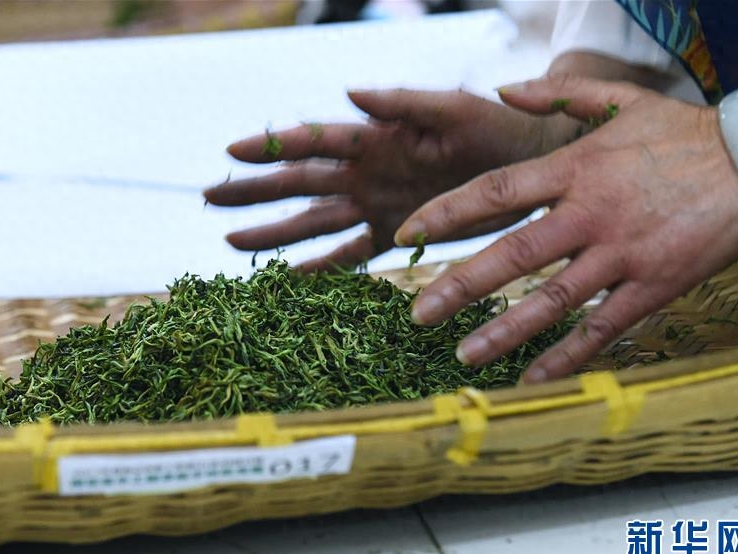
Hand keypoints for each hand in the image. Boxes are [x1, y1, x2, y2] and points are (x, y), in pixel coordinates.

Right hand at [204, 89, 553, 271]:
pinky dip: (322, 267)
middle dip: (255, 191)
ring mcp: (377, 205)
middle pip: (300, 184)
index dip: (274, 147)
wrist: (528, 164)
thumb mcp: (453, 108)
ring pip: (314, 222)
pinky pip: (350, 255)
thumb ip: (404, 102)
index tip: (231, 150)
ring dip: (274, 231)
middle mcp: (367, 172)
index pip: (314, 142)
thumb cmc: (495, 126)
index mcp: (375, 139)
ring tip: (231, 239)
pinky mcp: (395, 234)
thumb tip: (349, 92)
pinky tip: (291, 276)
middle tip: (209, 195)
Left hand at [396, 74, 737, 381]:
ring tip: (462, 354)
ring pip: (552, 300)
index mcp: (574, 168)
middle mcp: (590, 213)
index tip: (407, 235)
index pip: (494, 193)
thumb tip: (502, 89)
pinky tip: (534, 378)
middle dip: (459, 286)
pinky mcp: (655, 285)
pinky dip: (567, 356)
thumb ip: (556, 92)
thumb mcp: (618, 98)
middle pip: (512, 254)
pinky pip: (603, 328)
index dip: (446, 214)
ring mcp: (622, 253)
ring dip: (503, 330)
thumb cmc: (681, 132)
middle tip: (418, 314)